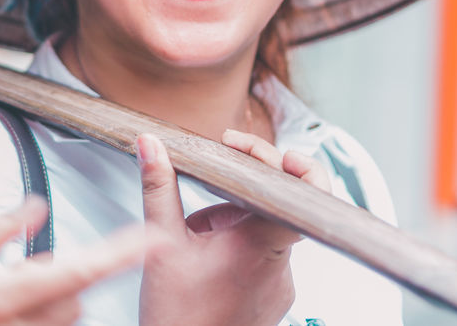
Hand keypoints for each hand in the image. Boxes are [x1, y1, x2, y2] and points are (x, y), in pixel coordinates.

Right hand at [0, 197, 148, 325]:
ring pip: (61, 323)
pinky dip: (36, 317)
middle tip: (28, 264)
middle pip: (76, 302)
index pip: (76, 272)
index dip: (120, 254)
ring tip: (1, 293)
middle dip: (71, 276)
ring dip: (54, 301)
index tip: (154, 239)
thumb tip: (33, 207)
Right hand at [137, 130, 330, 325]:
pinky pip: (264, 256)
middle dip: (239, 187)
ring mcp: (281, 285)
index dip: (295, 165)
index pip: (304, 194)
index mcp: (259, 245)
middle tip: (211, 175)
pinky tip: (210, 259)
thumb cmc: (177, 320)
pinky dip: (240, 247)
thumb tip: (152, 148)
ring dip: (235, 221)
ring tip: (198, 238)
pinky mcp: (275, 297)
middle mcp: (279, 266)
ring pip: (266, 230)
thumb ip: (159, 187)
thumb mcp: (162, 245)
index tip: (267, 152)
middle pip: (275, 204)